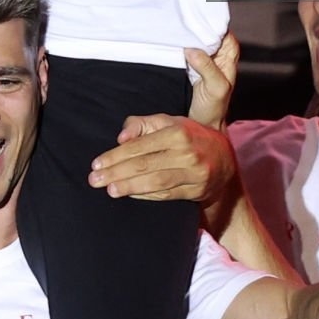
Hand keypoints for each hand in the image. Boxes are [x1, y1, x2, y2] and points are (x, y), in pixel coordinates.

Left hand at [88, 114, 235, 204]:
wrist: (223, 158)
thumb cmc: (189, 136)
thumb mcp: (168, 121)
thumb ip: (142, 124)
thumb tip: (121, 137)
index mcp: (177, 132)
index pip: (140, 146)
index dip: (116, 156)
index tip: (97, 163)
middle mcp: (187, 153)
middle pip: (145, 165)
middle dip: (117, 173)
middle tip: (95, 179)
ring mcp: (193, 174)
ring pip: (156, 182)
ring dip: (129, 187)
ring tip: (110, 190)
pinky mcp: (196, 191)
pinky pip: (166, 195)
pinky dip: (146, 196)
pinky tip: (130, 194)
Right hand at [185, 33, 239, 129]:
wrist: (200, 126)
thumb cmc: (213, 110)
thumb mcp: (216, 88)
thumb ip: (208, 68)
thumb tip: (193, 50)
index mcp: (228, 58)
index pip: (223, 32)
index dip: (212, 26)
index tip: (197, 25)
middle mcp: (216, 56)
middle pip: (207, 33)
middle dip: (196, 29)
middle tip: (183, 29)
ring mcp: (202, 60)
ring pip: (195, 40)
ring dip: (186, 38)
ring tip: (176, 36)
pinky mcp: (187, 65)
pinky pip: (184, 50)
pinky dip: (178, 47)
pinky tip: (171, 46)